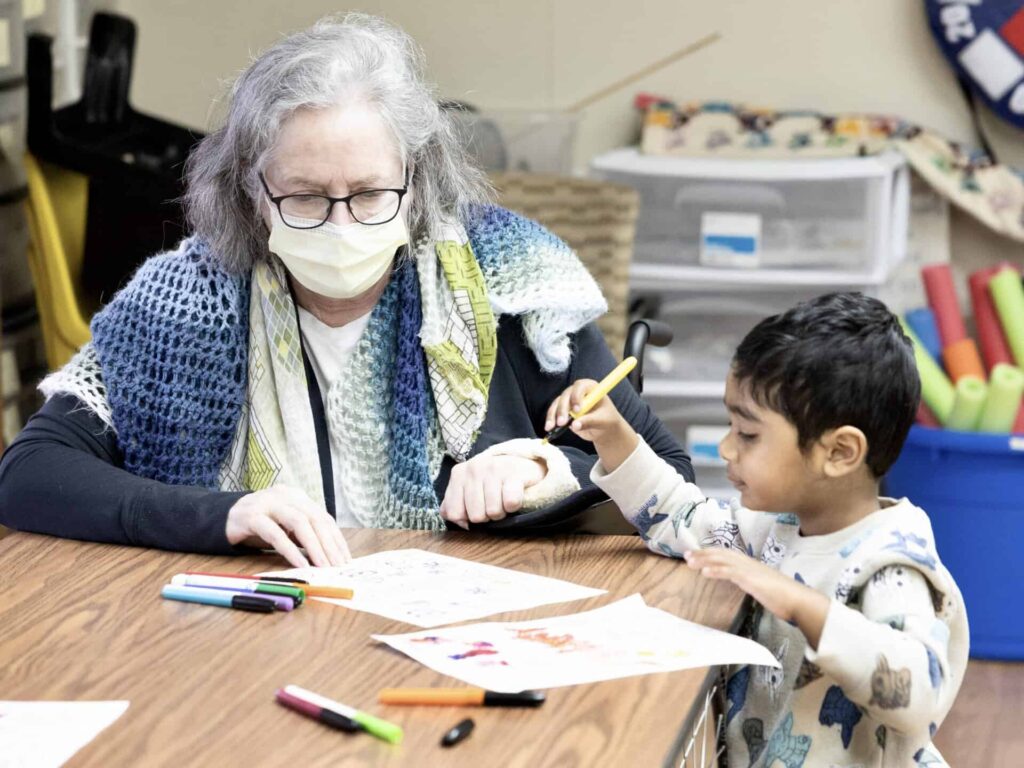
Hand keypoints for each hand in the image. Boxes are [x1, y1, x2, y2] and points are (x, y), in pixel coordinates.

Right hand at [225, 486, 350, 567]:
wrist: (222, 518)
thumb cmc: (260, 525)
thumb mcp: (285, 527)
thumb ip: (304, 535)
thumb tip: (330, 558)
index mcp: (297, 496)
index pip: (323, 517)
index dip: (336, 539)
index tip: (345, 559)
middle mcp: (285, 495)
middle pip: (315, 519)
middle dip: (329, 545)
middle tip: (338, 566)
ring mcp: (267, 503)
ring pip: (299, 523)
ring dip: (314, 547)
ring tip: (323, 567)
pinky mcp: (251, 516)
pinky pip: (275, 534)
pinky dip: (290, 550)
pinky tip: (301, 564)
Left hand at [440, 454, 545, 528]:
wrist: (520, 464)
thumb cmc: (490, 484)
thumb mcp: (466, 491)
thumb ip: (453, 506)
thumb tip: (460, 522)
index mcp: (458, 474)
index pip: (454, 513)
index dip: (467, 518)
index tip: (477, 508)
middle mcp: (473, 468)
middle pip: (475, 516)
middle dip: (487, 516)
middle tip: (493, 503)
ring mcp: (494, 468)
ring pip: (493, 512)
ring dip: (501, 512)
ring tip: (503, 500)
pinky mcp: (515, 472)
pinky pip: (511, 503)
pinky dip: (514, 506)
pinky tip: (514, 496)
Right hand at [545, 379, 637, 471]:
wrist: (603, 428)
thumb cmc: (607, 420)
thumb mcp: (602, 421)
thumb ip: (589, 421)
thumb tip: (574, 425)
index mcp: (591, 388)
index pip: (581, 387)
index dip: (576, 396)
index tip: (576, 410)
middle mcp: (578, 391)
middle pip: (566, 395)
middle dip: (562, 409)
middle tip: (562, 422)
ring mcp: (569, 400)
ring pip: (557, 403)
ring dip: (553, 414)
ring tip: (552, 426)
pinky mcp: (563, 410)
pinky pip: (554, 412)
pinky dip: (551, 419)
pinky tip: (549, 427)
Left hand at [684, 547, 829, 648]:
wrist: (799, 601)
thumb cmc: (784, 597)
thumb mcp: (762, 586)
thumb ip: (751, 582)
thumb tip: (744, 582)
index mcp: (750, 565)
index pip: (727, 555)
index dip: (711, 553)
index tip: (696, 554)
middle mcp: (748, 564)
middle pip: (722, 554)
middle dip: (703, 553)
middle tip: (686, 554)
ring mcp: (750, 570)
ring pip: (723, 560)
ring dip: (704, 560)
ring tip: (690, 561)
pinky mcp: (752, 579)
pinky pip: (731, 572)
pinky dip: (716, 570)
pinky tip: (705, 572)